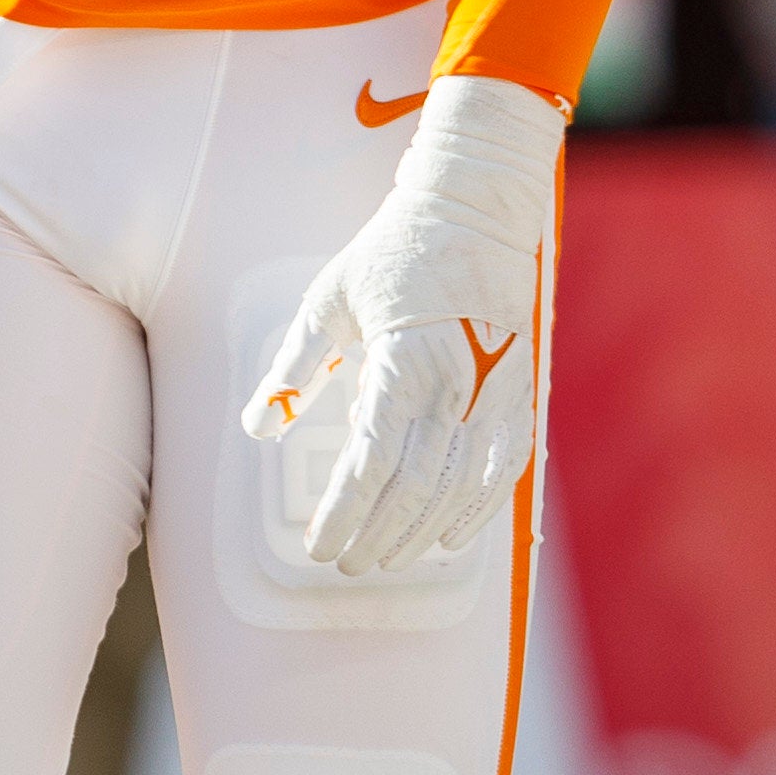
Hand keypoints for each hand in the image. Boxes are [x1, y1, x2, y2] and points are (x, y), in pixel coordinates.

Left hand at [253, 72, 561, 574]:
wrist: (476, 210)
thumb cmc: (394, 253)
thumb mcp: (329, 300)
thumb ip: (293, 366)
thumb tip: (255, 427)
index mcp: (402, 364)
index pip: (369, 464)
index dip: (343, 515)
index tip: (318, 546)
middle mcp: (454, 386)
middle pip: (413, 488)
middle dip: (376, 535)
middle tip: (346, 563)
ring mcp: (494, 392)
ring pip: (458, 488)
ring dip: (420, 533)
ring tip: (386, 557)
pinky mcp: (520, 392)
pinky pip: (504, 469)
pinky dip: (478, 510)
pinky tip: (449, 537)